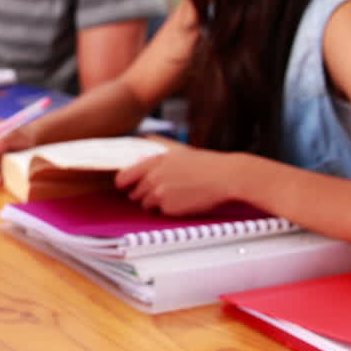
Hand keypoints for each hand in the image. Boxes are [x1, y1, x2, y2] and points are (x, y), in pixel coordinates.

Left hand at [115, 146, 241, 214]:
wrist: (226, 177)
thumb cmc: (205, 163)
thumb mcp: (178, 149)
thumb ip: (158, 144)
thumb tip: (143, 137)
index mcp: (153, 162)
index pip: (123, 178)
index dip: (124, 184)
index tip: (126, 186)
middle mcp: (153, 178)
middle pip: (134, 194)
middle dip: (143, 194)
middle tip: (160, 191)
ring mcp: (160, 194)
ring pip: (146, 205)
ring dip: (156, 203)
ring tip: (175, 195)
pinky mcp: (169, 209)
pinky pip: (161, 213)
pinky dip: (169, 210)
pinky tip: (183, 201)